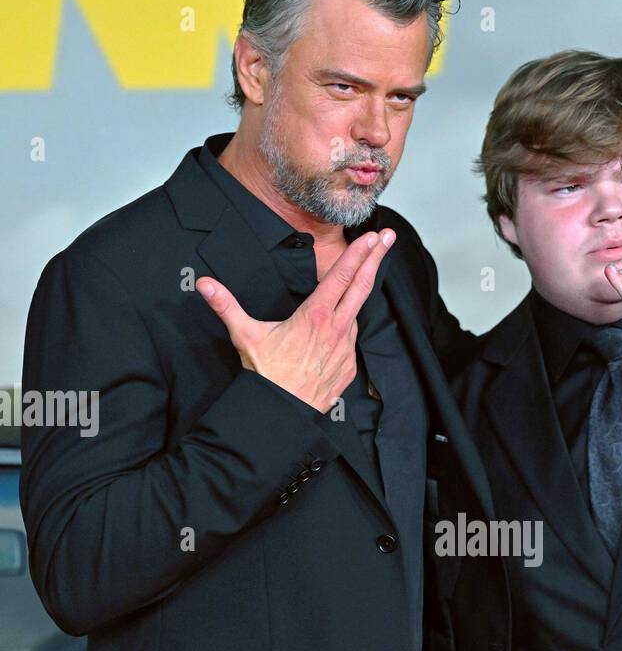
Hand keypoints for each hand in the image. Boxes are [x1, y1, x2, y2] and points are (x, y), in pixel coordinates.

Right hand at [195, 229, 395, 412]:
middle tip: (387, 238)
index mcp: (316, 317)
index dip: (360, 253)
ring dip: (358, 297)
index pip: (343, 276)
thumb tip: (204, 284)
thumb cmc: (266, 375)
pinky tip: (341, 326)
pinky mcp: (349, 368)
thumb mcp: (245, 335)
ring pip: (355, 315)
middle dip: (376, 259)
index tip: (374, 236)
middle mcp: (337, 330)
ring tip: (359, 281)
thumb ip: (226, 305)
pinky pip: (351, 342)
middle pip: (362, 287)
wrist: (282, 414)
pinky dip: (348, 329)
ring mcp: (346, 350)